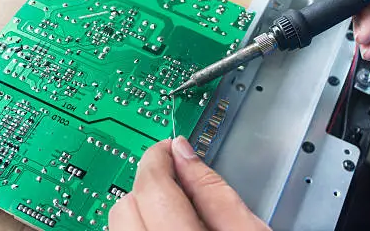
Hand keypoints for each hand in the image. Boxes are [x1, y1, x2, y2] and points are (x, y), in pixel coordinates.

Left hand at [109, 137, 268, 230]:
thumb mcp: (248, 230)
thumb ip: (215, 191)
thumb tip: (184, 151)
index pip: (150, 185)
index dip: (159, 156)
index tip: (171, 147)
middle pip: (126, 204)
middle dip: (150, 185)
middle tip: (181, 181)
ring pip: (120, 222)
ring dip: (144, 208)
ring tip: (178, 211)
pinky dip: (142, 226)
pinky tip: (169, 229)